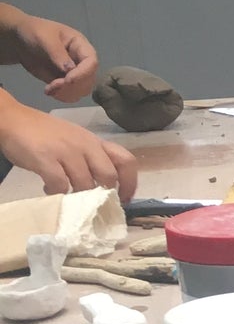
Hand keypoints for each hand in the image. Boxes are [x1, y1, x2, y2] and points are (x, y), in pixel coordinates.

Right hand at [0, 103, 137, 199]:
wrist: (13, 119)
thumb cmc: (46, 134)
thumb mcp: (76, 141)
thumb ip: (90, 159)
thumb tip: (103, 188)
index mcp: (95, 142)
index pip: (126, 160)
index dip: (130, 183)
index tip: (124, 199)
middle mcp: (85, 145)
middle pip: (109, 176)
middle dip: (105, 195)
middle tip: (93, 204)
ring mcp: (65, 151)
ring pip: (85, 184)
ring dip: (78, 198)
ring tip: (67, 198)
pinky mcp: (45, 158)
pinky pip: (59, 185)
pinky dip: (56, 194)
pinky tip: (49, 191)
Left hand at [13, 13, 98, 100]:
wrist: (20, 39)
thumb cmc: (34, 32)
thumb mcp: (44, 38)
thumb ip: (57, 53)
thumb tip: (70, 70)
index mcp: (80, 46)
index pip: (91, 62)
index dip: (83, 73)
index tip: (67, 80)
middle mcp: (81, 61)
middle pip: (89, 79)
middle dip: (73, 86)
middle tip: (53, 86)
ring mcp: (74, 73)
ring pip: (82, 90)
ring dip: (67, 94)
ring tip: (49, 89)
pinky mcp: (65, 82)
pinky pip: (71, 94)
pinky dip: (62, 97)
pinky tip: (49, 91)